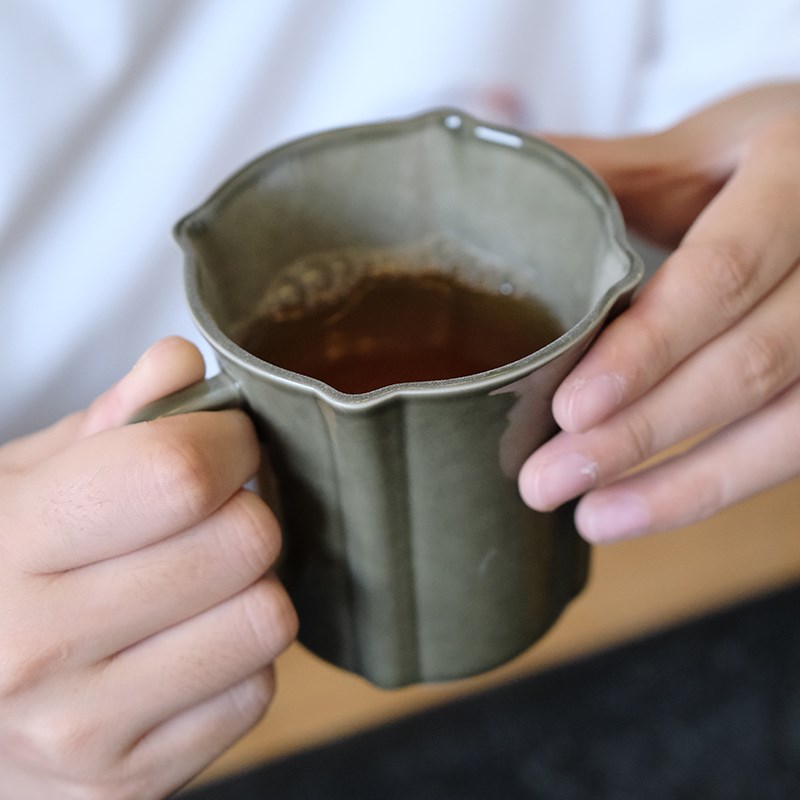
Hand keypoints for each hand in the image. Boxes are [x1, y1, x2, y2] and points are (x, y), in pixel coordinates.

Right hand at [0, 337, 297, 798]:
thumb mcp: (25, 482)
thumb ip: (110, 421)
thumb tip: (182, 361)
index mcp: (9, 548)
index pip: (175, 475)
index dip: (227, 442)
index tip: (225, 443)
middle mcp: (39, 648)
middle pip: (243, 542)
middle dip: (246, 510)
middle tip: (212, 514)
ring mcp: (86, 729)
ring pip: (266, 618)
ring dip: (249, 587)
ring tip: (201, 581)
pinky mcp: (132, 783)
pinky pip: (257, 691)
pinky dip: (239, 660)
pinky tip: (188, 646)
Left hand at [519, 83, 799, 541]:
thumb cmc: (773, 158)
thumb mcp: (707, 147)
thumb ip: (618, 170)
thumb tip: (504, 171)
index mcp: (798, 176)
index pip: (722, 274)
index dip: (649, 348)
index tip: (571, 409)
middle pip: (751, 363)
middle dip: (643, 432)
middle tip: (546, 479)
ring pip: (788, 426)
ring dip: (679, 483)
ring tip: (589, 517)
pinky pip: (794, 448)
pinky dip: (714, 485)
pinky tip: (641, 509)